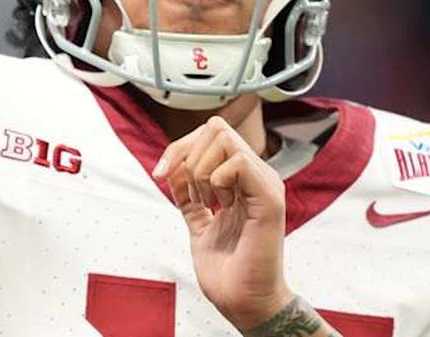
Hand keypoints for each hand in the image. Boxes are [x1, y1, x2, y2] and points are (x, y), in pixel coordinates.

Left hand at [152, 117, 292, 329]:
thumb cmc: (226, 270)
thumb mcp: (197, 222)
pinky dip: (216, 180)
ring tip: (209, 200)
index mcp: (243, 178)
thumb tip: (170, 168)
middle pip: (215, 127)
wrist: (243, 301)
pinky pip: (238, 163)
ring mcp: (265, 184)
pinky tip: (221, 205)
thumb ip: (187, 195)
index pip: (210, 133)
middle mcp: (257, 175)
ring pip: (224, 139)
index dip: (178, 147)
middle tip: (189, 191)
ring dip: (201, 169)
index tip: (160, 175)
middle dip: (185, 154)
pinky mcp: (269, 199)